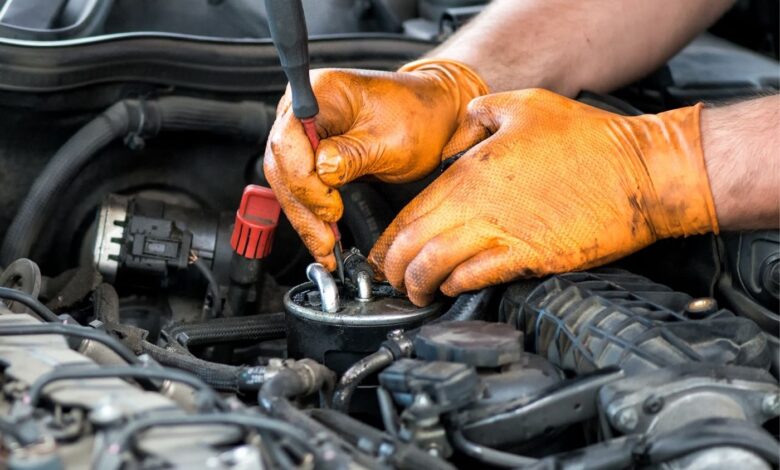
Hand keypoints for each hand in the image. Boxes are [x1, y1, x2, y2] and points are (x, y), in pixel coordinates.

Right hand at [264, 60, 488, 269]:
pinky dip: (311, 213)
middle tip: (325, 240)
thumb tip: (322, 172)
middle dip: (303, 207)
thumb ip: (353, 155)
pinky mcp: (311, 153)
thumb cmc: (418, 117)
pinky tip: (323, 235)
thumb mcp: (392, 140)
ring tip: (324, 247)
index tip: (330, 207)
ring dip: (304, 217)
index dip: (305, 180)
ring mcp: (305, 131)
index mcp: (320, 92)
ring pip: (287, 181)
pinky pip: (301, 186)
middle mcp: (304, 108)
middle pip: (283, 164)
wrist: (433, 115)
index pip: (289, 140)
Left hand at [369, 89, 718, 305]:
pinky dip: (457, 285)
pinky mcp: (531, 257)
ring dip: (419, 283)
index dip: (389, 239)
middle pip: (415, 244)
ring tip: (415, 291)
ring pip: (439, 266)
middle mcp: (479, 205)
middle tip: (390, 278)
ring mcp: (505, 233)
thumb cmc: (589, 140)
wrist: (641, 173)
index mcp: (471, 171)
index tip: (382, 252)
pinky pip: (479, 278)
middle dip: (393, 268)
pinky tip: (453, 287)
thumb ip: (479, 115)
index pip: (411, 212)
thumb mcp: (525, 105)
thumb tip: (459, 129)